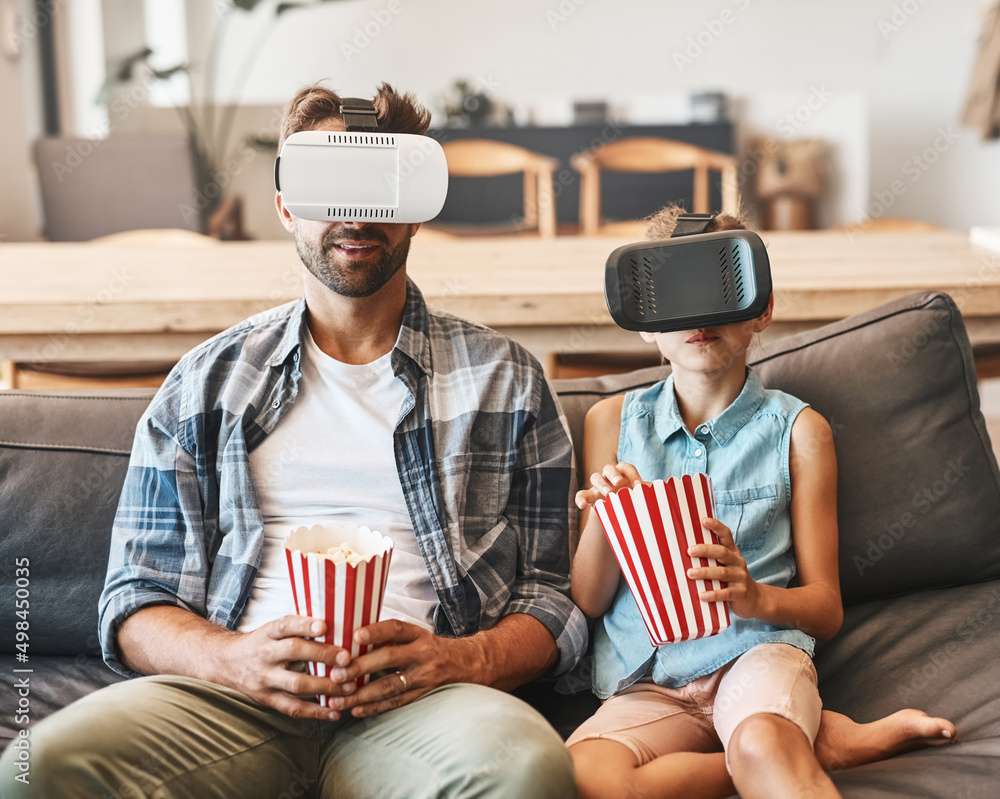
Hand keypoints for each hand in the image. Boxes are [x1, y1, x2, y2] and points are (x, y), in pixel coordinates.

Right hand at [221, 614, 352, 720]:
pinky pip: (292, 708)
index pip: (285, 625)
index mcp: (268, 633)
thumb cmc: (261, 642)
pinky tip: (335, 712)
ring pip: (296, 684)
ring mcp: (265, 679)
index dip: (304, 625)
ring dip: (326, 686)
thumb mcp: (272, 629)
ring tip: (350, 686)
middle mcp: (265, 654)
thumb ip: (297, 628)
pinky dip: (316, 712)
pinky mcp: (267, 699)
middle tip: (347, 658)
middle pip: (293, 652)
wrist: (226, 663)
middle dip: (322, 655)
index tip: (324, 625)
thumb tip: (336, 620)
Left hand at [325, 619, 481, 718]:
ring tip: (338, 699)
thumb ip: (391, 637)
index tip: (355, 636)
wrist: (467, 663)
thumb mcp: (417, 635)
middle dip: (361, 667)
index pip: (396, 628)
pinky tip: (357, 711)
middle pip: (390, 657)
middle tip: (336, 674)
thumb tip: (351, 639)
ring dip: (361, 694)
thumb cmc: (432, 647)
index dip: (376, 631)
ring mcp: (424, 676)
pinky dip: (375, 708)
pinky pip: (397, 703)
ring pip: (390, 685)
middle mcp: (423, 653)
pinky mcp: (423, 695)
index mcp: (418, 634)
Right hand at [574, 462, 643, 509]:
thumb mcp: (640, 497)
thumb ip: (648, 493)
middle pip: (608, 468)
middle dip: (614, 474)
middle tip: (620, 482)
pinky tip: (582, 506)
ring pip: (595, 477)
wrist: (617, 515)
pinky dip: (580, 499)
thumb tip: (662, 493)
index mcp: (623, 474)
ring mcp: (598, 485)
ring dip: (601, 484)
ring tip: (607, 494)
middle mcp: (609, 477)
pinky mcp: (589, 496)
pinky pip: (581, 494)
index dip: (632, 475)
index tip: (639, 486)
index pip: (626, 468)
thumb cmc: (632, 502)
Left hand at [686, 517, 761, 619]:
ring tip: (690, 573)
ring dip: (705, 572)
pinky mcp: (740, 593)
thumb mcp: (725, 564)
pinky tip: (702, 595)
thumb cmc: (731, 578)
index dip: (716, 527)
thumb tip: (683, 550)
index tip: (703, 520)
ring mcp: (740, 577)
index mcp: (732, 552)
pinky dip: (713, 594)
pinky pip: (726, 593)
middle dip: (705, 550)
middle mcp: (737, 562)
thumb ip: (711, 557)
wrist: (754, 599)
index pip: (726, 535)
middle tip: (690, 551)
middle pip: (722, 552)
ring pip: (722, 572)